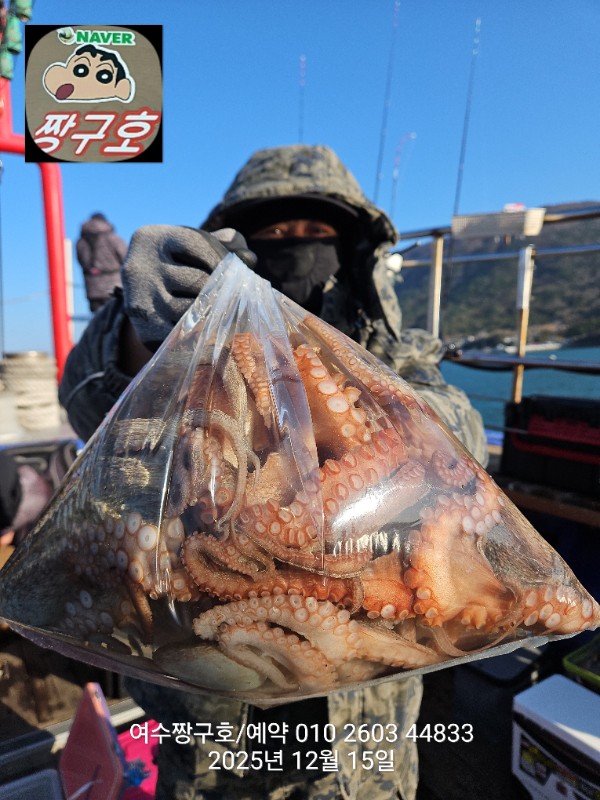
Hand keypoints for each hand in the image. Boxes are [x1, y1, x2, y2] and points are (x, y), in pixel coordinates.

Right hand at [122, 225, 256, 350]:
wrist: (144, 296)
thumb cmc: (180, 265)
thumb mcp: (195, 247)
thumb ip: (224, 244)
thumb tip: (249, 258)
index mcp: (153, 239)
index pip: (194, 242)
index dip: (221, 256)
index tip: (239, 268)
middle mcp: (140, 267)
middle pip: (196, 280)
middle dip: (223, 290)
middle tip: (241, 297)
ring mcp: (140, 300)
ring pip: (192, 309)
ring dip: (215, 313)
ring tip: (230, 314)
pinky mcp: (145, 329)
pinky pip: (184, 334)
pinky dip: (202, 335)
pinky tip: (214, 332)